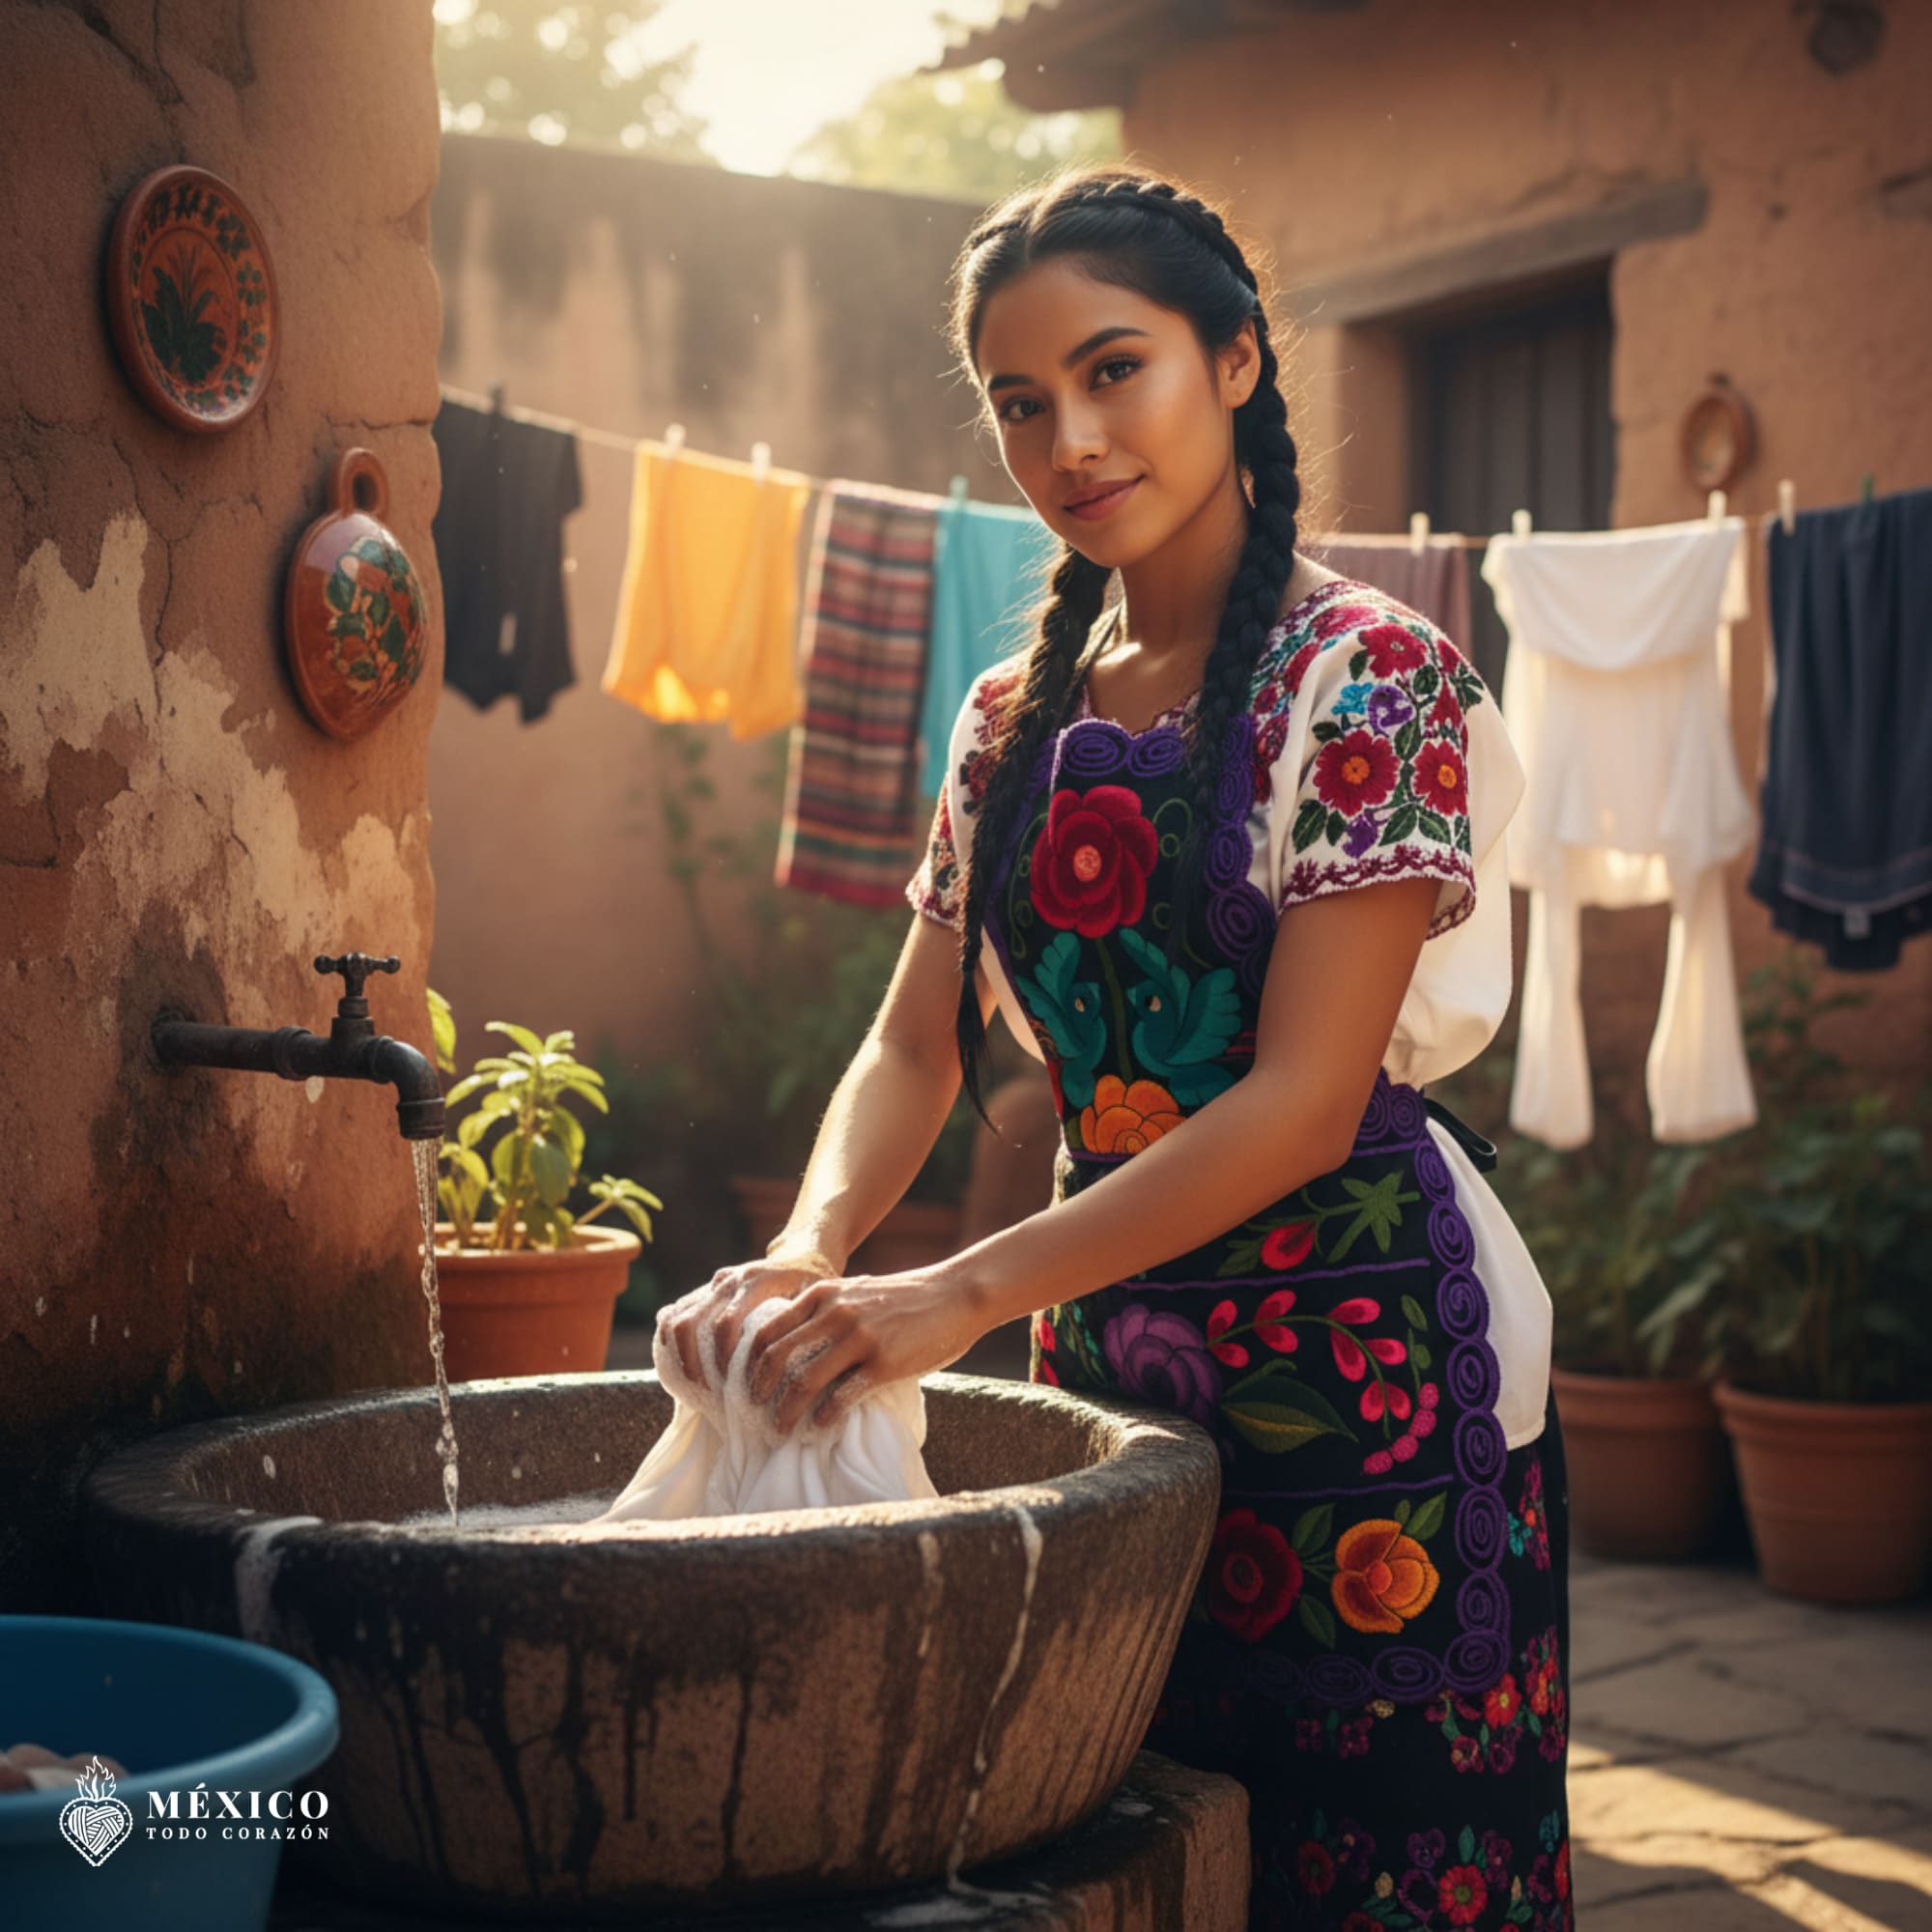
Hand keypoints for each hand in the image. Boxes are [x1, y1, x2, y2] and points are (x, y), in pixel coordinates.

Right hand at [655, 1249, 840, 1390]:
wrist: (803, 1256)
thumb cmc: (815, 1288)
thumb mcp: (817, 1305)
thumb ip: (803, 1329)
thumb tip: (795, 1376)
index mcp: (756, 1281)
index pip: (726, 1324)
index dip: (724, 1360)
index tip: (732, 1390)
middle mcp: (729, 1279)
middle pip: (692, 1322)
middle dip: (696, 1363)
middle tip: (709, 1395)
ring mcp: (714, 1284)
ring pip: (677, 1318)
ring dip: (681, 1355)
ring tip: (697, 1386)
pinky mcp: (704, 1291)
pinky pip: (674, 1314)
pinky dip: (671, 1342)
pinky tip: (683, 1368)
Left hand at [743, 1261, 988, 1436]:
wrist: (955, 1294)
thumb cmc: (905, 1297)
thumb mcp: (855, 1291)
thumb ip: (824, 1309)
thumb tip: (792, 1340)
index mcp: (822, 1294)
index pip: (765, 1331)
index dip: (748, 1363)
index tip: (745, 1387)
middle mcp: (834, 1313)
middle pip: (777, 1358)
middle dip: (758, 1392)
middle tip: (753, 1415)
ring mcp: (859, 1338)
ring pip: (804, 1381)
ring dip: (786, 1412)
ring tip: (780, 1431)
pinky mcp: (883, 1362)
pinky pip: (842, 1396)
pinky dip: (824, 1417)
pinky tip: (819, 1429)